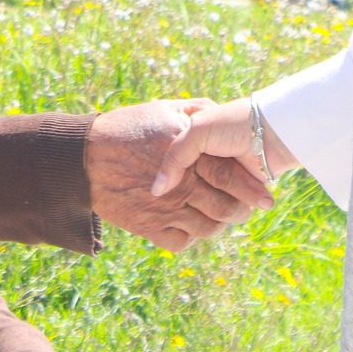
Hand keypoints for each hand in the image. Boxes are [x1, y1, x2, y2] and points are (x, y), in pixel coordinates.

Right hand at [85, 100, 272, 251]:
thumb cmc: (125, 128)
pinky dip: (192, 237)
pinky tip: (193, 226)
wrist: (85, 157)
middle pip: (224, 208)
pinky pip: (181, 242)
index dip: (251, 188)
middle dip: (241, 211)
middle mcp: (181, 186)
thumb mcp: (163, 109)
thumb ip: (194, 110)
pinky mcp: (149, 227)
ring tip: (221, 219)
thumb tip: (217, 111)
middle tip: (248, 209)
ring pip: (206, 228)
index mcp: (188, 156)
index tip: (267, 195)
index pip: (230, 176)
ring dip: (218, 226)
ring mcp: (166, 210)